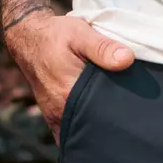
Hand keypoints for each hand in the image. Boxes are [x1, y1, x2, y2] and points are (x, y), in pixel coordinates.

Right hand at [4, 11, 134, 140]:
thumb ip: (103, 48)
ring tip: (117, 115)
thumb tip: (127, 60)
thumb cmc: (56, 35)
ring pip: (81, 128)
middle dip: (110, 124)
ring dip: (96, 124)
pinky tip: (97, 116)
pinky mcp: (52, 114)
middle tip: (130, 115)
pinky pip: (70, 127)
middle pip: (92, 126)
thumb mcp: (81, 34)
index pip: (100, 117)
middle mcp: (60, 111)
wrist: (28, 38)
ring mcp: (55, 115)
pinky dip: (83, 125)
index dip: (118, 115)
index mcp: (69, 94)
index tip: (134, 112)